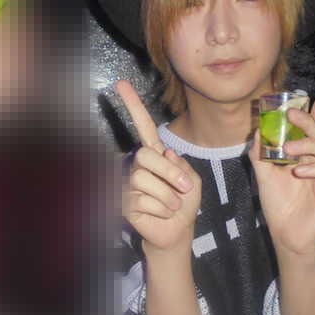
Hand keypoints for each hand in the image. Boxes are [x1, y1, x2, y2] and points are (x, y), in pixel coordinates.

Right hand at [117, 80, 201, 252]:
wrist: (179, 230)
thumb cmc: (185, 202)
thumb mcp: (193, 180)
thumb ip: (182, 166)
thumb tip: (166, 154)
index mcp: (156, 153)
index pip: (144, 126)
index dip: (133, 105)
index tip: (121, 84)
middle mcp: (138, 164)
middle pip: (146, 155)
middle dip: (169, 173)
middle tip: (185, 188)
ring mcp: (128, 183)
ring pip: (146, 181)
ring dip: (168, 197)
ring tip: (173, 206)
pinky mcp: (122, 203)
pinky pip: (142, 201)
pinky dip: (161, 210)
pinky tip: (162, 214)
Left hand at [249, 91, 314, 256]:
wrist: (286, 234)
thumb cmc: (278, 203)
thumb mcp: (264, 175)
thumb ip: (261, 154)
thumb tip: (257, 131)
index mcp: (305, 155)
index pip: (314, 129)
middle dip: (310, 120)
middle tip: (292, 114)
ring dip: (310, 144)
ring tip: (290, 148)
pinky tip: (299, 172)